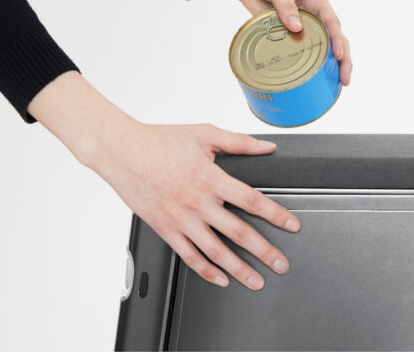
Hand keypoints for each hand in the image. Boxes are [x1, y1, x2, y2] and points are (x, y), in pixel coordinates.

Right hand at [28, 72, 300, 289]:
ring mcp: (180, 219)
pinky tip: (221, 279)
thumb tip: (267, 147)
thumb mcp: (204, 133)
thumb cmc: (160, 141)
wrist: (121, 151)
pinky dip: (206, 271)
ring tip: (257, 281)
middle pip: (238, 232)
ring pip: (215, 252)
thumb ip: (239, 142)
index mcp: (209, 177)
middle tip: (281, 264)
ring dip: (239, 269)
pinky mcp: (165, 230)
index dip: (275, 215)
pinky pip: (189, 256)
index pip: (251, 200)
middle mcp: (196, 202)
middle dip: (264, 251)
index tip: (292, 226)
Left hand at [186, 0, 352, 85]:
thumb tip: (297, 27)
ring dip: (331, 66)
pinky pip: (303, 51)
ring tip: (338, 84)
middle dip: (343, 59)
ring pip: (324, 48)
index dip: (338, 40)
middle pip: (335, 39)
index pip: (332, 23)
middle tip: (345, 79)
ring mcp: (305, 27)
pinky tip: (315, 80)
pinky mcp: (291, 36)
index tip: (339, 56)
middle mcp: (315, 16)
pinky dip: (311, 65)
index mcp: (317, 1)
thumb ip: (285, 4)